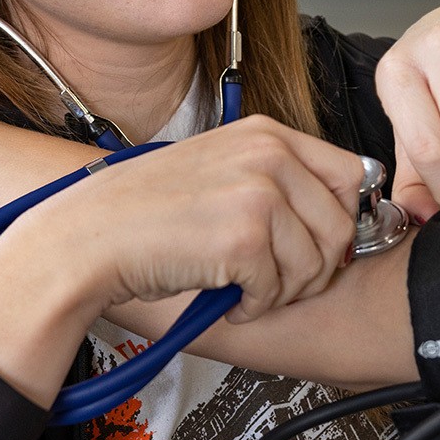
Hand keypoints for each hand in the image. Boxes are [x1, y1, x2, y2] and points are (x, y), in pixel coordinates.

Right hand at [0, 118, 366, 405]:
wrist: (87, 238)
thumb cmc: (144, 215)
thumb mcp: (219, 171)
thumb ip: (277, 181)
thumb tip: (339, 218)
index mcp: (265, 133)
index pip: (351, 175)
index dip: (339, 221)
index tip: (315, 248)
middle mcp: (268, 153)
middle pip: (342, 225)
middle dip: (315, 266)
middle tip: (274, 281)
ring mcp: (259, 192)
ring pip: (317, 263)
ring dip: (283, 290)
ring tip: (244, 288)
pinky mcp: (244, 236)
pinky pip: (279, 289)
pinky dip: (254, 306)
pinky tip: (225, 298)